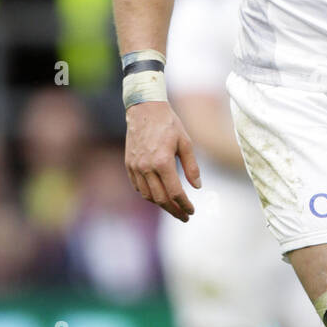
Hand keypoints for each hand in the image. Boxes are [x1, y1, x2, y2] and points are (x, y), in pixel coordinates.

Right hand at [124, 100, 200, 221]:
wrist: (144, 109)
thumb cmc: (168, 124)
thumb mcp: (186, 142)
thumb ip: (192, 166)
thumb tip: (197, 186)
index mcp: (162, 162)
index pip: (175, 192)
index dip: (184, 205)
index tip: (192, 211)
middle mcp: (146, 167)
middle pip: (160, 199)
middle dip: (174, 210)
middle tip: (185, 216)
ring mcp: (135, 166)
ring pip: (148, 195)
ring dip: (161, 204)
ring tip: (173, 207)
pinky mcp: (129, 164)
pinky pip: (138, 186)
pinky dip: (148, 194)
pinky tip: (158, 195)